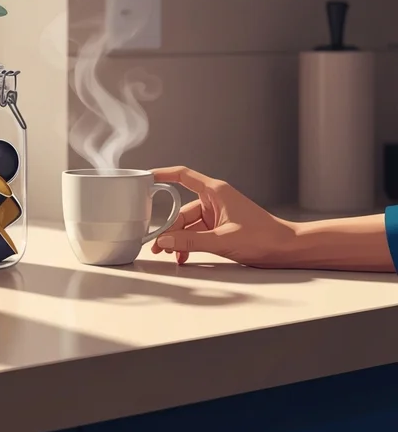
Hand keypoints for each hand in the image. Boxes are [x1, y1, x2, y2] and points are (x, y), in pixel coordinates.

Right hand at [150, 166, 296, 266]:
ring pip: (188, 225)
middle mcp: (214, 201)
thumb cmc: (263, 237)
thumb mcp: (223, 240)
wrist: (287, 249)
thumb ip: (190, 241)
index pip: (183, 176)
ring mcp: (217, 215)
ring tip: (169, 254)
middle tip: (156, 244)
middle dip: (169, 228)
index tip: (145, 178)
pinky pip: (197, 234)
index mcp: (215, 192)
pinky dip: (189, 244)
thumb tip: (165, 241)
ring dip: (178, 239)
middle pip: (181, 210)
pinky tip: (183, 257)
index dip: (163, 174)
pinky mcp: (220, 229)